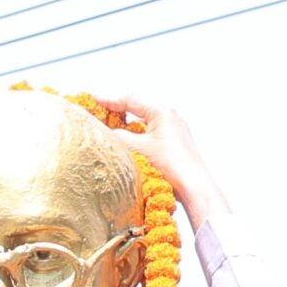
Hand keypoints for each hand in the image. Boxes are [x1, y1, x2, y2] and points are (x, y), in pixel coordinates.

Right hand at [93, 93, 226, 216]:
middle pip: (136, 106)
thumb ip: (118, 137)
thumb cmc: (172, 166)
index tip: (91, 99)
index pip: (129, 99)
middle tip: (97, 110)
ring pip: (143, 118)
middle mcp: (169, 115)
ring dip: (126, 121)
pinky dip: (136, 131)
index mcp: (161, 110)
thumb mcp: (138, 149)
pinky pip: (150, 130)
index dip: (108, 100)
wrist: (194, 186)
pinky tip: (126, 139)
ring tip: (108, 124)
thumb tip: (103, 131)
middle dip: (116, 108)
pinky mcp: (173, 141)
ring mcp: (172, 128)